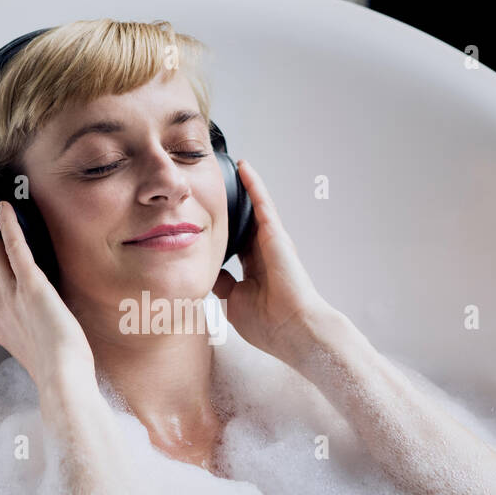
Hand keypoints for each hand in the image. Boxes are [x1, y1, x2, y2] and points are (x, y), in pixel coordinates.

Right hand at [0, 186, 93, 387]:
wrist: (61, 382)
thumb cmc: (57, 372)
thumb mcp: (31, 350)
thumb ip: (25, 334)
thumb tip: (26, 331)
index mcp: (0, 320)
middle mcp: (1, 304)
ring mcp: (13, 294)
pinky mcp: (33, 288)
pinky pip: (17, 251)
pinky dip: (8, 228)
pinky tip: (2, 208)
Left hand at [211, 159, 332, 360]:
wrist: (292, 329)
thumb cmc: (269, 324)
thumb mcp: (233, 303)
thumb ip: (222, 285)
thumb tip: (207, 271)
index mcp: (253, 270)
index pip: (233, 245)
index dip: (220, 232)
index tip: (203, 219)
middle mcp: (264, 253)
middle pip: (242, 222)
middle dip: (228, 206)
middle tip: (211, 184)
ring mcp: (271, 242)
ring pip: (253, 208)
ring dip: (242, 188)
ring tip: (227, 166)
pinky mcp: (276, 234)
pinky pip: (263, 204)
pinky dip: (254, 185)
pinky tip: (244, 167)